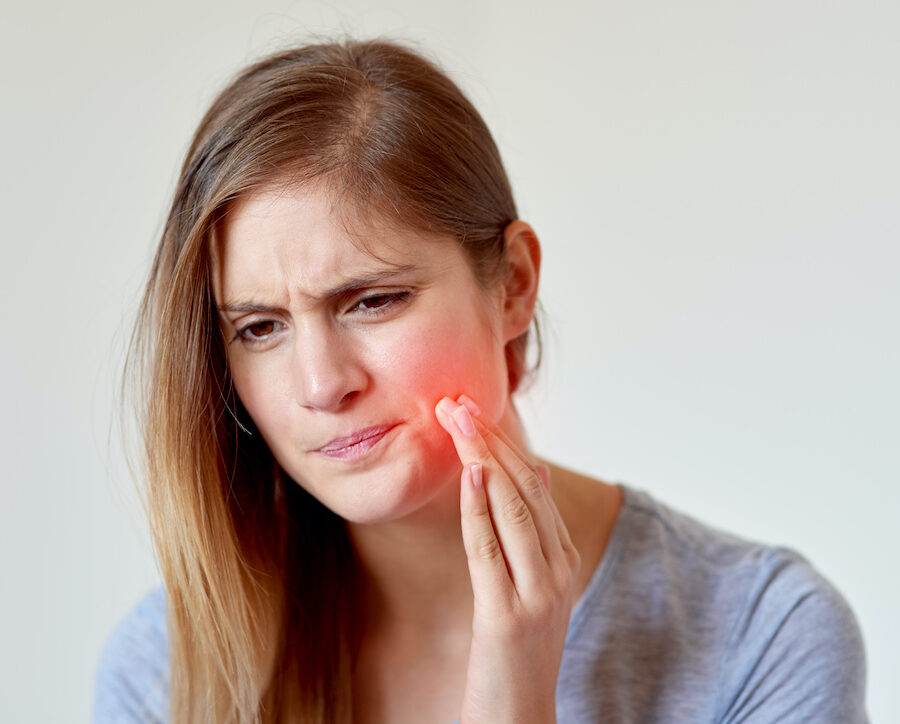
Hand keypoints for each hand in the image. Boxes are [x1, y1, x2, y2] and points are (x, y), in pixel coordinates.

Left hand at [434, 395, 580, 723]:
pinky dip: (480, 507)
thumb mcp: (527, 583)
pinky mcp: (508, 615)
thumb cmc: (515, 648)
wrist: (520, 717)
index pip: (535, 483)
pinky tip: (469, 473)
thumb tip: (523, 471)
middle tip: (458, 401)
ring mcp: (538, 592)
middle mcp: (558, 567)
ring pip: (512, 507)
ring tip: (457, 420)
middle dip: (490, 439)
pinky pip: (490, 549)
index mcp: (562, 555)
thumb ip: (526, 532)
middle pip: (526, 486)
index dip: (504, 440)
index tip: (473, 407)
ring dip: (482, 458)